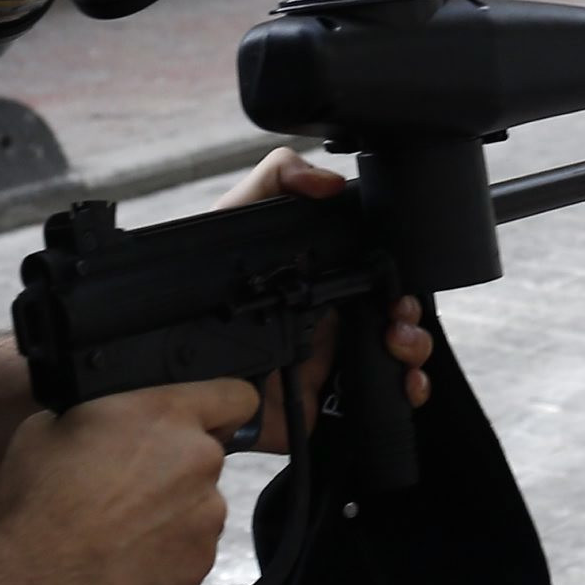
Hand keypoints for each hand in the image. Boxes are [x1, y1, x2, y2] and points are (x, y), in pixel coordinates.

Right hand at [0, 378, 261, 584]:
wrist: (37, 584)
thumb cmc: (39, 502)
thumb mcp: (51, 425)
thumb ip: (103, 415)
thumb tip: (111, 423)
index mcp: (167, 414)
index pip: (234, 395)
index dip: (220, 405)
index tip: (206, 416)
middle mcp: (199, 460)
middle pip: (204, 454)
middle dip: (173, 464)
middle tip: (125, 483)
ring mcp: (206, 516)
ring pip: (197, 503)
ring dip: (170, 510)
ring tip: (118, 528)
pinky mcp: (200, 562)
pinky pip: (190, 546)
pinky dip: (166, 550)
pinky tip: (124, 557)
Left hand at [212, 149, 432, 444]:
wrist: (171, 365)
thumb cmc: (199, 282)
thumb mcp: (235, 216)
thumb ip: (274, 180)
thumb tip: (329, 183)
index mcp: (320, 279)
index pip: (378, 274)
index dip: (400, 278)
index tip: (402, 286)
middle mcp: (332, 320)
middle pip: (395, 317)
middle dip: (412, 319)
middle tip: (399, 321)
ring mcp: (331, 364)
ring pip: (397, 357)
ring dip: (414, 351)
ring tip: (399, 349)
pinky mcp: (324, 404)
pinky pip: (378, 402)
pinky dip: (405, 393)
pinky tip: (404, 385)